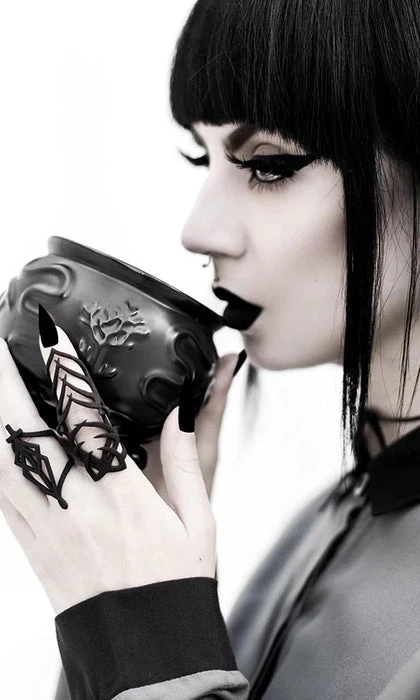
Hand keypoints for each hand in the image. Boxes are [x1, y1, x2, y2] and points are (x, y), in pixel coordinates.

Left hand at [0, 315, 225, 615]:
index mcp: (124, 498)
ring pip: (3, 464)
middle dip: (6, 385)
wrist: (144, 648)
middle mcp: (78, 508)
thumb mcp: (198, 523)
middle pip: (28, 436)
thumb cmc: (173, 585)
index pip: (86, 422)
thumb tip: (178, 412)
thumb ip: (186, 462)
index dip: (65, 374)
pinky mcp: (32, 544)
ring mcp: (48, 527)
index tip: (50, 336)